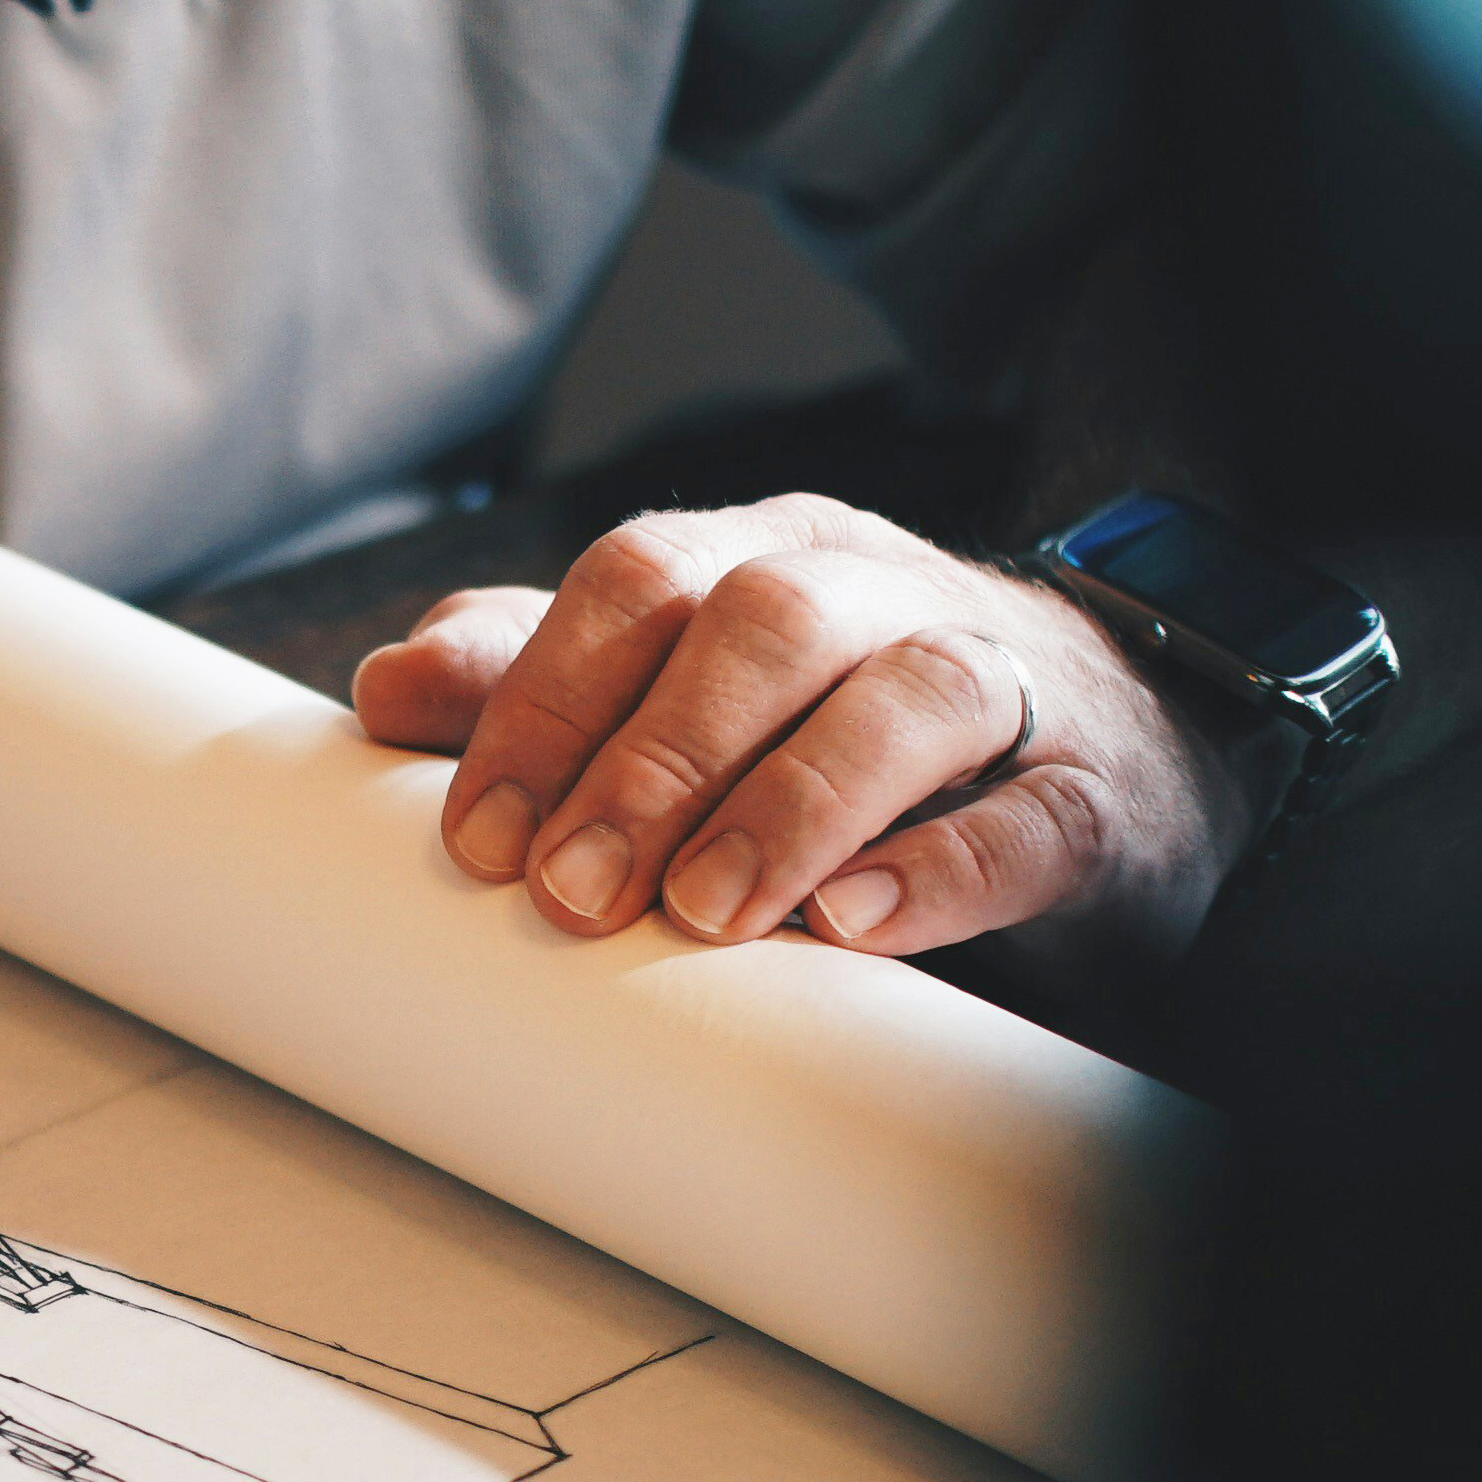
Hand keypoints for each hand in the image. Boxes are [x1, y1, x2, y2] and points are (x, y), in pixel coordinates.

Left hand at [349, 496, 1262, 963]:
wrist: (1100, 763)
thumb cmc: (832, 729)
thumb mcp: (677, 693)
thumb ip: (537, 681)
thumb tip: (381, 688)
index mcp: (761, 557)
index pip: (639, 581)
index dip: (544, 699)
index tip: (477, 838)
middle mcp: (879, 591)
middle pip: (761, 623)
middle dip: (651, 758)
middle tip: (572, 890)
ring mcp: (1004, 684)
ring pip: (904, 694)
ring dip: (787, 802)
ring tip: (703, 912)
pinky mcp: (1094, 797)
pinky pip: (1031, 816)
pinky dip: (940, 868)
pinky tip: (854, 923)